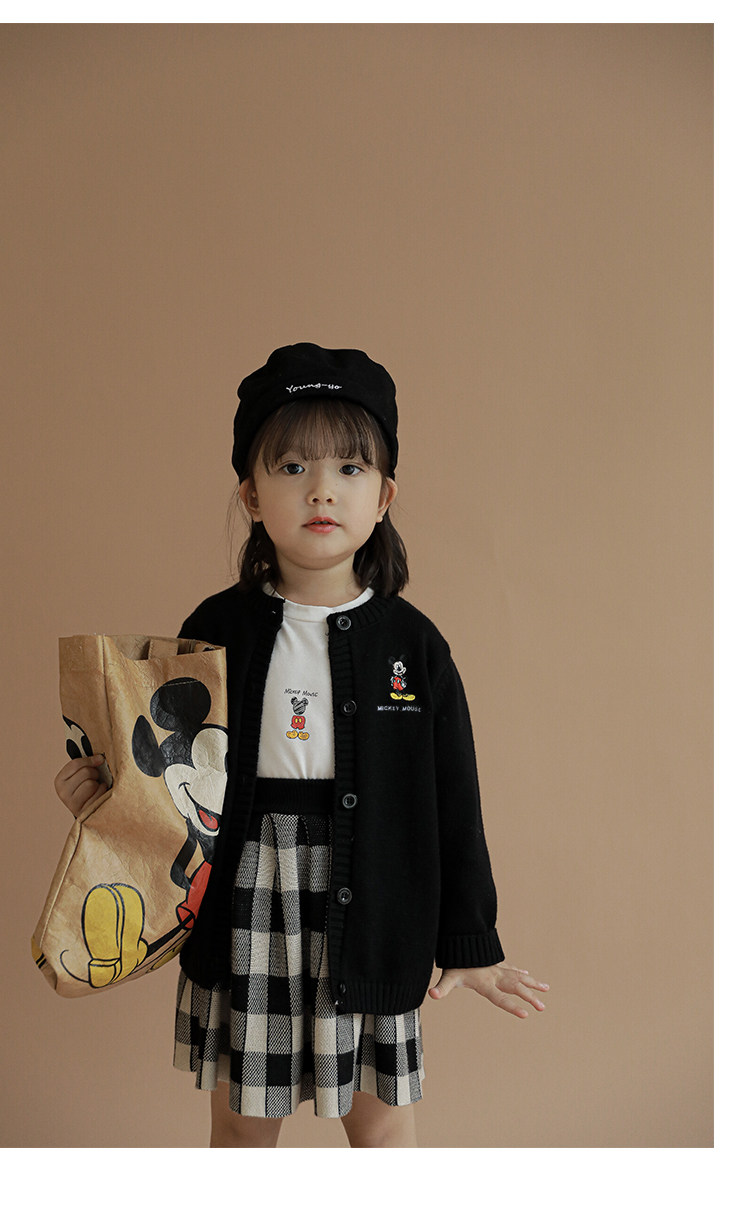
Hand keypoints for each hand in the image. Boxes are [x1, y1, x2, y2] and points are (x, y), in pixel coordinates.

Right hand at [54, 753, 108, 817]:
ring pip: (91, 784)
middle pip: (86, 772)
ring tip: (95, 788)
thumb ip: (86, 764)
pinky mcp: (83, 811)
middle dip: (94, 773)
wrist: (87, 809)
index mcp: (60, 780)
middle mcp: (63, 792)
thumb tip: (100, 758)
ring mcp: (72, 804)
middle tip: (95, 778)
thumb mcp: (80, 775)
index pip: (76, 764)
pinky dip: (102, 792)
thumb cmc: (85, 788)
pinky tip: (98, 795)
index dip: (90, 760)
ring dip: (98, 784)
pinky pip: (98, 794)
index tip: (99, 759)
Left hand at [428, 962, 548, 1017]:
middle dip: (530, 997)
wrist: (461, 939)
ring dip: (533, 983)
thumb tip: (431, 994)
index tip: (526, 1014)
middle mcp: (495, 976)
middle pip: (515, 987)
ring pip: (519, 976)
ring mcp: (498, 969)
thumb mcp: (448, 976)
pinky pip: (513, 969)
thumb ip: (442, 987)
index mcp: (485, 983)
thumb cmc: (455, 963)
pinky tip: (529, 976)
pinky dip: (522, 973)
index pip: (500, 997)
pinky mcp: (497, 963)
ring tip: (546, 989)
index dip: (512, 1006)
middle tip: (542, 1007)